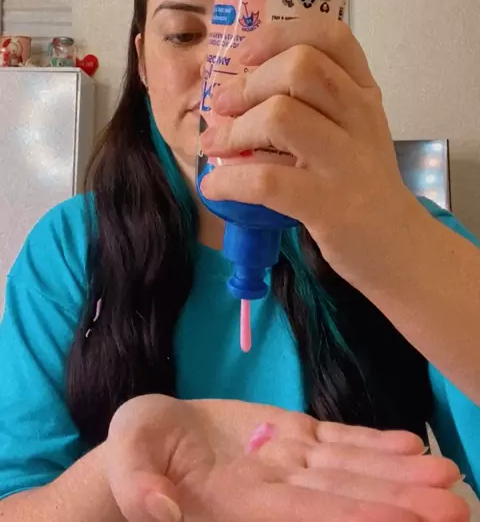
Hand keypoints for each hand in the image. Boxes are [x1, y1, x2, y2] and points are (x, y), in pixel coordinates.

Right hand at [104, 394, 467, 521]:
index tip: (410, 521)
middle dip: (401, 503)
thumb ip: (138, 483)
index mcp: (240, 502)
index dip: (360, 516)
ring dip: (402, 476)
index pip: (310, 514)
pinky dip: (375, 445)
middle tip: (457, 504)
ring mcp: (288, 462)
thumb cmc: (134, 453)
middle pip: (348, 498)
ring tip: (449, 478)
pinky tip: (409, 445)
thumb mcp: (127, 460)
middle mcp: (275, 489)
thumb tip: (161, 509)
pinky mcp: (292, 436)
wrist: (150, 444)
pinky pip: (339, 442)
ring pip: (353, 470)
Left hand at [199, 18, 425, 288]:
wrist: (399, 247)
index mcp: (364, 91)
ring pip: (280, 116)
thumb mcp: (350, 129)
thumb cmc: (360, 182)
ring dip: (234, 129)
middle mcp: (361, 116)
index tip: (246, 56)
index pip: (329, 36)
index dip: (279, 36)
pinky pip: (267, 179)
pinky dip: (230, 180)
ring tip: (213, 145)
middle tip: (223, 104)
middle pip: (300, 67)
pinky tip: (215, 186)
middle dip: (248, 83)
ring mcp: (348, 160)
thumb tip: (235, 86)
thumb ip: (311, 101)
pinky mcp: (330, 205)